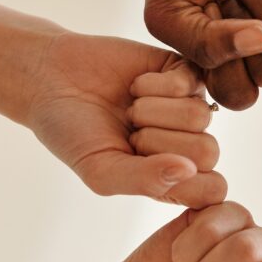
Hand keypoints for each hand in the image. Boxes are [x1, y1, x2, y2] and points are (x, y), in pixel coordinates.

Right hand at [26, 32, 225, 206]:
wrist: (49, 80)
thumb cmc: (74, 133)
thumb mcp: (100, 170)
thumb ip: (144, 180)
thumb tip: (188, 170)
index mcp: (175, 178)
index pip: (212, 189)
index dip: (182, 181)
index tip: (141, 166)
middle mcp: (188, 143)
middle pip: (208, 152)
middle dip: (157, 142)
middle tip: (129, 133)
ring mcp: (189, 106)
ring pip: (198, 116)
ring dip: (151, 111)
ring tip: (129, 110)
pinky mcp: (184, 71)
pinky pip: (188, 82)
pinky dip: (151, 85)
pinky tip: (134, 86)